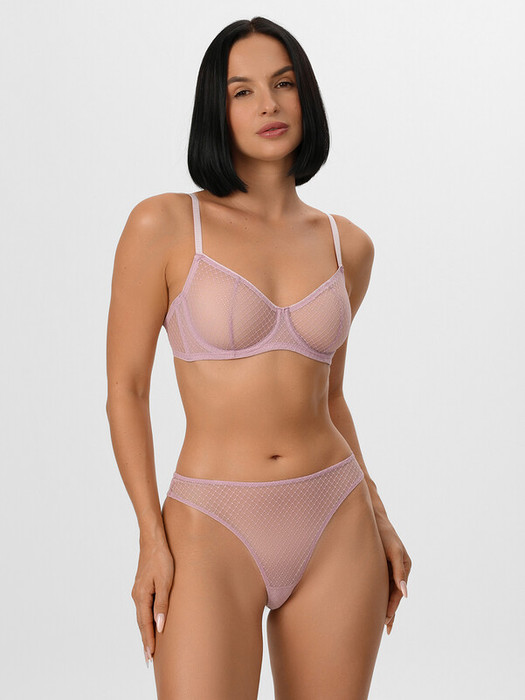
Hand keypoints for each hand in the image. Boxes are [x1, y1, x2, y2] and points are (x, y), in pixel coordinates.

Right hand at [131, 538, 174, 665]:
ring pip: (141, 616)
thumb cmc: (162, 558)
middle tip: (148, 660)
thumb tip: (159, 626)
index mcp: (141, 596)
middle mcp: (137, 596)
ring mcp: (138, 591)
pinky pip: (143, 608)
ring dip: (145, 631)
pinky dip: (145, 620)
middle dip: (145, 641)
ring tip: (150, 646)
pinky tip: (150, 623)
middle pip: (141, 623)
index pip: (145, 625)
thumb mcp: (166, 581)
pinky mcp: (142, 586)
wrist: (153, 540)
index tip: (150, 657)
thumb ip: (163, 604)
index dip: (148, 641)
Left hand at [376, 521, 411, 634]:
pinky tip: (374, 604)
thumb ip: (399, 571)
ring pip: (388, 591)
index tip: (385, 621)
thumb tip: (405, 594)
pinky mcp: (382, 565)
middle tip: (385, 631)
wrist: (371, 517)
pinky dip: (380, 596)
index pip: (397, 593)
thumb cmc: (382, 533)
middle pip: (394, 595)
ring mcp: (390, 567)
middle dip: (390, 612)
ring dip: (385, 606)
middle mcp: (399, 569)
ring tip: (380, 624)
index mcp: (404, 566)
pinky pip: (382, 584)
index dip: (391, 607)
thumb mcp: (392, 551)